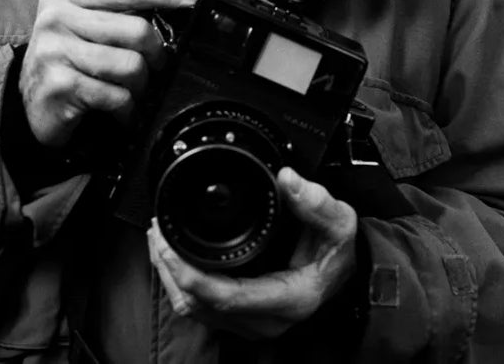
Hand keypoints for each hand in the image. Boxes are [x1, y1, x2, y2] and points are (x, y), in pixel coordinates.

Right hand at [20, 0, 199, 145]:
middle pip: (136, 30)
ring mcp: (54, 52)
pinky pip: (116, 96)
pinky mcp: (59, 86)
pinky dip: (126, 109)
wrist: (32, 104)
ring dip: (140, 85)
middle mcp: (55, 18)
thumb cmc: (70, 58)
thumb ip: (120, 12)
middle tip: (153, 66)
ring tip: (131, 90)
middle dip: (155, 54)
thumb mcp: (86, 24)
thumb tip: (177, 2)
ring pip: (130, 66)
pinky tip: (119, 110)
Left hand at [148, 167, 357, 338]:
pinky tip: (173, 255)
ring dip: (170, 276)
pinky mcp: (240, 319)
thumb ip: (316, 202)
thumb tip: (288, 179)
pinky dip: (180, 282)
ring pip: (194, 309)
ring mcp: (250, 323)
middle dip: (171, 270)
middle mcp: (264, 320)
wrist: (345, 274)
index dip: (191, 274)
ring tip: (159, 238)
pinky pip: (199, 307)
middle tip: (158, 232)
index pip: (226, 297)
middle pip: (200, 305)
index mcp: (286, 299)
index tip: (170, 245)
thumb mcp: (339, 222)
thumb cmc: (338, 252)